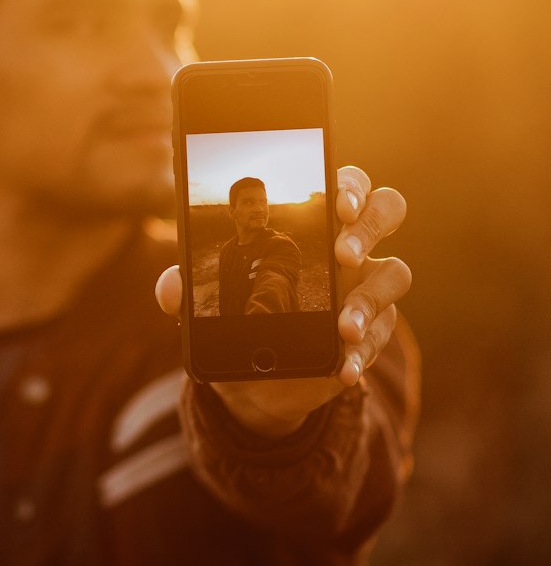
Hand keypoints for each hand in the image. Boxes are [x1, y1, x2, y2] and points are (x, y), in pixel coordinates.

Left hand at [156, 165, 411, 437]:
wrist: (258, 380)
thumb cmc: (239, 319)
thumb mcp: (210, 306)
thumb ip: (189, 291)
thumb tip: (170, 288)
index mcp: (315, 222)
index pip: (346, 185)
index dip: (350, 186)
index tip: (336, 204)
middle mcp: (350, 246)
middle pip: (387, 208)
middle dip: (369, 227)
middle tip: (342, 255)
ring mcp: (367, 287)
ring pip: (395, 273)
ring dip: (371, 299)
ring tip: (342, 326)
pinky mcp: (373, 330)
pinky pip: (382, 334)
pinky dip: (364, 352)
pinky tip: (343, 368)